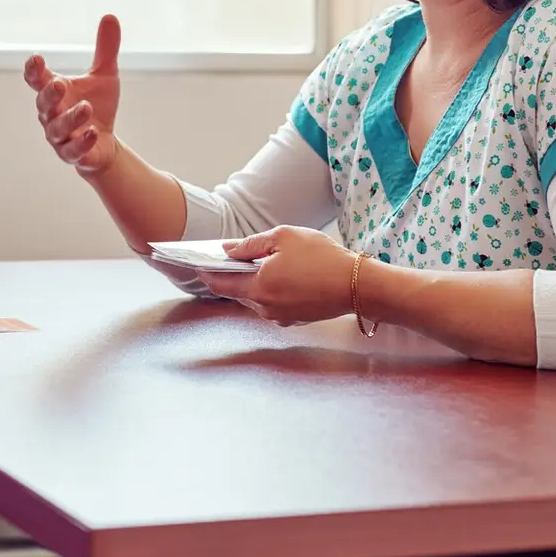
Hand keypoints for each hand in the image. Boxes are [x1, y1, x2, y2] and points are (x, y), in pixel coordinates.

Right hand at [24, 14, 122, 174]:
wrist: (104, 143)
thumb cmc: (96, 106)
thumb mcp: (105, 75)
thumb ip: (105, 49)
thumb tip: (110, 16)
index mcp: (54, 92)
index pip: (37, 80)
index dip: (33, 71)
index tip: (36, 59)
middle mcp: (51, 114)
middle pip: (43, 104)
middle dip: (50, 95)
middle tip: (60, 84)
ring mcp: (60, 137)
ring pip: (58, 128)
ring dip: (70, 118)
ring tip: (86, 108)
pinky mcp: (73, 155)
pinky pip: (73, 151)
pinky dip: (81, 142)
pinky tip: (93, 132)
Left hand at [198, 227, 358, 326]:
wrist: (358, 285)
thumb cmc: (322, 257)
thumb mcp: (284, 237)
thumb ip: (251, 244)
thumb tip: (228, 250)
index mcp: (258, 288)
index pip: (220, 284)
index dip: (207, 272)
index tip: (197, 263)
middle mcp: (266, 308)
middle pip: (237, 292)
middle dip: (232, 275)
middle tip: (232, 257)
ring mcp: (281, 316)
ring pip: (256, 298)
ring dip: (253, 283)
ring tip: (259, 263)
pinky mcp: (296, 319)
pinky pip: (273, 303)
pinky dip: (271, 290)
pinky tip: (281, 275)